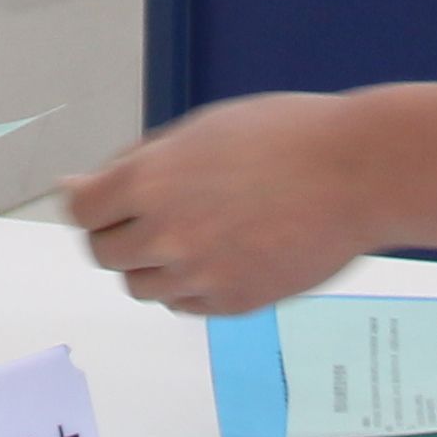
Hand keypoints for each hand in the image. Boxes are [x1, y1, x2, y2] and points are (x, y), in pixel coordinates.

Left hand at [65, 93, 374, 315]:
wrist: (358, 173)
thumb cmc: (284, 138)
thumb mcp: (199, 131)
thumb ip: (136, 163)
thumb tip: (78, 186)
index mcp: (149, 181)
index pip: (81, 213)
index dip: (92, 205)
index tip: (107, 201)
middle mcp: (165, 234)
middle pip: (105, 255)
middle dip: (121, 234)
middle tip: (158, 213)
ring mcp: (200, 275)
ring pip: (143, 286)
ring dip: (155, 263)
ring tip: (200, 231)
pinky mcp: (234, 303)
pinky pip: (186, 305)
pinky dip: (192, 285)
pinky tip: (224, 253)